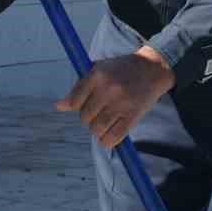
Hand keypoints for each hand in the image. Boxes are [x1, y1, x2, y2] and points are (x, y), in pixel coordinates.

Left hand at [56, 47, 175, 149]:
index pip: (74, 102)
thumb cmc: (122, 69)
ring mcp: (121, 103)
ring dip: (98, 130)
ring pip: (96, 129)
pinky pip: (113, 138)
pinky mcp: (133, 115)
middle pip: (85, 117)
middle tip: (101, 111)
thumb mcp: (99, 69)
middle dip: (90, 118)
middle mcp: (108, 88)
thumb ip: (79, 88)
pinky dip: (108, 141)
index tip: (87, 104)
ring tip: (106, 122)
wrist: (152, 68)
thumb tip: (59, 106)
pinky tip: (110, 136)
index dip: (78, 106)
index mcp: (97, 74)